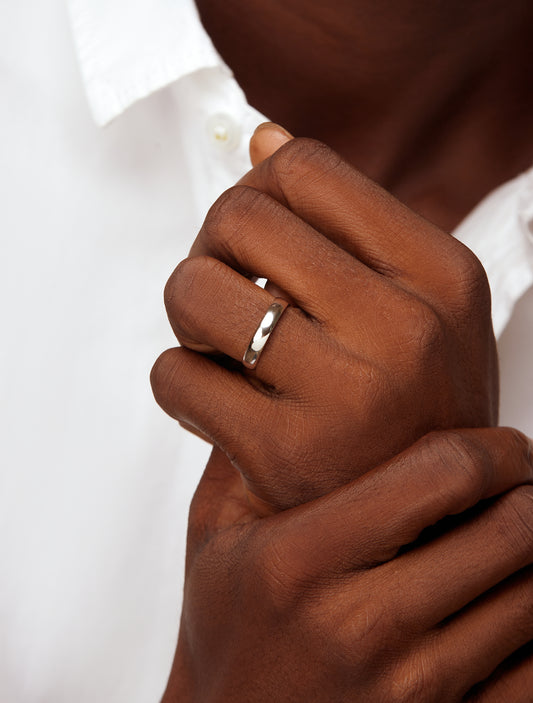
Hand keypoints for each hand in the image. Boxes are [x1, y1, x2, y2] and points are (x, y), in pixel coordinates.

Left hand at [151, 134, 497, 510]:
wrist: (427, 525)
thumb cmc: (413, 402)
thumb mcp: (416, 300)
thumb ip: (342, 215)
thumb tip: (263, 137)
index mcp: (443, 273)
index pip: (304, 168)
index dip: (259, 190)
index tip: (258, 237)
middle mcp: (406, 327)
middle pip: (239, 216)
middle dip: (213, 245)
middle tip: (228, 285)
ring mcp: (349, 394)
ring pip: (192, 287)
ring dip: (186, 308)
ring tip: (219, 339)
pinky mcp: (287, 455)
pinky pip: (172, 375)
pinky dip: (178, 378)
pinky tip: (215, 398)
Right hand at [161, 427, 532, 702]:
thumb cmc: (225, 633)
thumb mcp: (213, 532)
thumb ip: (244, 451)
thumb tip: (277, 375)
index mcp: (299, 560)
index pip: (439, 475)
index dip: (492, 447)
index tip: (500, 446)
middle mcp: (357, 625)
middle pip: (505, 531)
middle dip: (526, 493)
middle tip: (518, 483)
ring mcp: (406, 687)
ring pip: (531, 595)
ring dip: (532, 553)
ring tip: (509, 533)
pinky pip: (531, 670)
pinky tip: (503, 599)